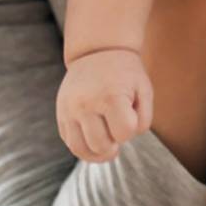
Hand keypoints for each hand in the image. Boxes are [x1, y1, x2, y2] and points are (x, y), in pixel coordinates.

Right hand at [56, 47, 153, 162]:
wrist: (96, 52)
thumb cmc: (125, 74)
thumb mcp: (144, 90)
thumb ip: (142, 120)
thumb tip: (120, 143)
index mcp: (110, 96)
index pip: (124, 133)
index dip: (131, 128)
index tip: (130, 113)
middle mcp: (85, 104)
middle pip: (101, 146)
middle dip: (115, 143)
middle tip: (118, 128)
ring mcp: (69, 110)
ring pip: (81, 150)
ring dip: (98, 153)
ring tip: (107, 144)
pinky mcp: (61, 114)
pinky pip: (70, 143)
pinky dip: (84, 147)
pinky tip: (94, 138)